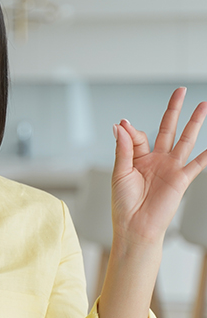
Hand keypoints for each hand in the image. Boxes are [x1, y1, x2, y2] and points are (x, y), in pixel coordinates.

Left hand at [111, 87, 206, 247]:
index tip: (123, 126)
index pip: (138, 135)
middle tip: (180, 91)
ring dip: (194, 123)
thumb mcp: (119, 172)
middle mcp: (156, 160)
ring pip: (185, 140)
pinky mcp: (181, 179)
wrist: (135, 226)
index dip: (130, 130)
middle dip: (174, 110)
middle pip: (167, 129)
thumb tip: (121, 125)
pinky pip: (197, 164)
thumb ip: (123, 148)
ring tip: (203, 106)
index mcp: (138, 157)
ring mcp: (170, 168)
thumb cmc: (123, 203)